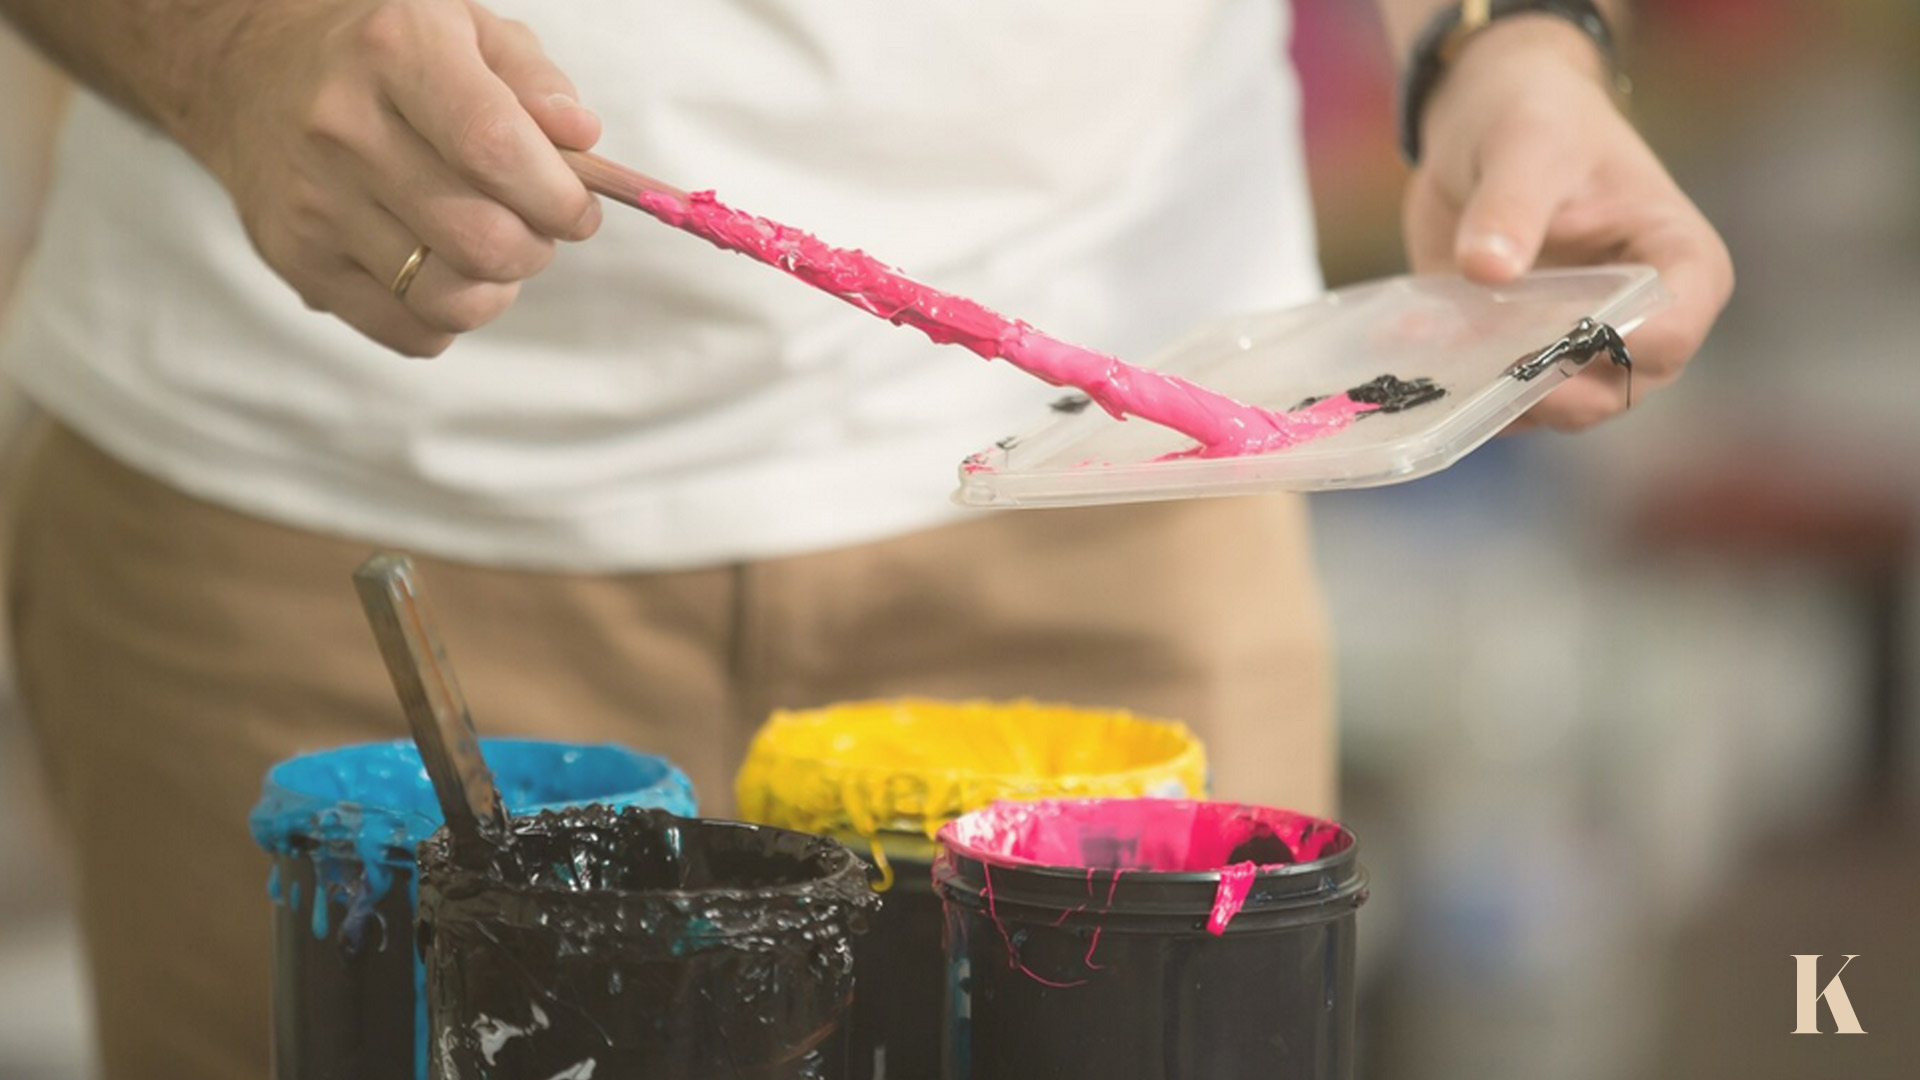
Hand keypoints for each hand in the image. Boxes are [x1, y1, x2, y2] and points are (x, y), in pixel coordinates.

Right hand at [182, 0, 601, 355]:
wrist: (249, 73)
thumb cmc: (384, 55)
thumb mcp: (464, 26)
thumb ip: (535, 79)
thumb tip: (581, 140)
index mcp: (396, 52)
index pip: (495, 149)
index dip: (559, 197)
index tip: (578, 208)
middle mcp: (342, 127)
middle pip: (482, 240)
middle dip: (536, 246)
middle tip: (534, 224)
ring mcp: (314, 202)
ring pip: (452, 300)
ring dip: (497, 287)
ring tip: (489, 245)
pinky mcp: (297, 260)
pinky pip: (412, 331)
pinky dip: (449, 315)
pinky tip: (441, 267)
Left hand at [1402, 16, 1733, 430]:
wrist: (1482, 125)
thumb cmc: (1535, 119)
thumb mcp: (1525, 145)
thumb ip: (1512, 205)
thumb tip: (1487, 268)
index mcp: (1676, 262)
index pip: (1676, 327)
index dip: (1630, 348)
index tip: (1565, 341)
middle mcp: (1640, 318)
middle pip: (1618, 390)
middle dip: (1559, 394)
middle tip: (1496, 374)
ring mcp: (1578, 346)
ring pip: (1557, 409)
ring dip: (1506, 404)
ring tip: (1453, 379)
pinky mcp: (1520, 356)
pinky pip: (1501, 402)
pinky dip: (1466, 399)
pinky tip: (1424, 378)